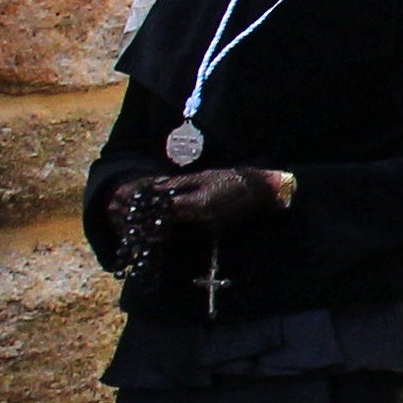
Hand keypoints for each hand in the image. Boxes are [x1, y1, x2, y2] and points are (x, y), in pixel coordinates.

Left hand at [147, 167, 276, 232]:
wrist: (257, 189)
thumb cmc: (231, 177)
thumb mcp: (203, 176)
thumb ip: (179, 182)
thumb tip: (157, 185)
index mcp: (198, 202)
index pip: (168, 207)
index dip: (155, 204)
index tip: (145, 201)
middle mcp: (202, 216)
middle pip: (173, 217)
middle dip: (162, 212)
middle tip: (150, 206)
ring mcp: (208, 223)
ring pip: (182, 222)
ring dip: (172, 216)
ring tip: (163, 209)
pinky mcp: (214, 226)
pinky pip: (193, 223)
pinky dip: (186, 218)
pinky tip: (182, 212)